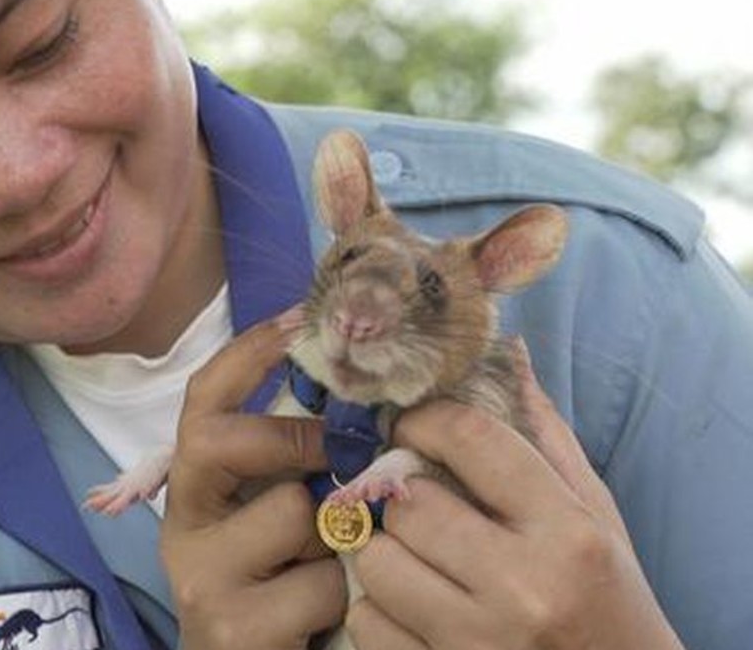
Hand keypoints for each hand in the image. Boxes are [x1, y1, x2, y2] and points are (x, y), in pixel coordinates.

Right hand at [161, 311, 345, 649]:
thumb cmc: (283, 587)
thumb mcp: (283, 517)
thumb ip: (303, 466)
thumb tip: (372, 392)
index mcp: (194, 488)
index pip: (202, 400)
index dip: (248, 353)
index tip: (300, 317)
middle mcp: (182, 525)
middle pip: (216, 439)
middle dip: (291, 437)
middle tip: (339, 453)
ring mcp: (199, 577)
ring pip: (289, 513)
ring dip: (336, 536)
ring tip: (334, 567)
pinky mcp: (230, 627)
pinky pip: (317, 585)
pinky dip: (342, 597)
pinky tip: (325, 615)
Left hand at [346, 341, 683, 648]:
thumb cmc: (606, 598)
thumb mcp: (595, 517)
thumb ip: (546, 439)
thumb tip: (509, 351)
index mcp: (567, 533)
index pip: (472, 439)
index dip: (426, 421)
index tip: (411, 427)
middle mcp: (523, 586)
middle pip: (411, 504)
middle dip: (403, 497)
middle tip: (415, 502)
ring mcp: (477, 639)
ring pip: (376, 561)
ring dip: (383, 551)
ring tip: (413, 555)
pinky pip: (366, 620)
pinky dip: (377, 608)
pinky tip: (412, 606)